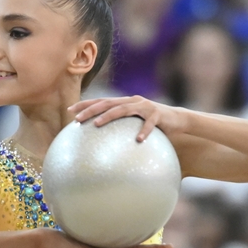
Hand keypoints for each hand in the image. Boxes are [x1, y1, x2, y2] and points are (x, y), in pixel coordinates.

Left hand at [68, 96, 189, 141]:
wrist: (177, 120)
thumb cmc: (153, 126)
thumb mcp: (134, 125)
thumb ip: (120, 129)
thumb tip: (102, 146)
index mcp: (125, 102)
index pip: (101, 101)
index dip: (86, 104)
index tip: (70, 111)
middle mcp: (133, 101)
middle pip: (108, 103)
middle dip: (91, 109)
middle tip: (77, 119)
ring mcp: (145, 106)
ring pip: (124, 109)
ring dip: (109, 116)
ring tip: (97, 124)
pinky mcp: (158, 114)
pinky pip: (149, 124)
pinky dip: (144, 131)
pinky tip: (138, 141)